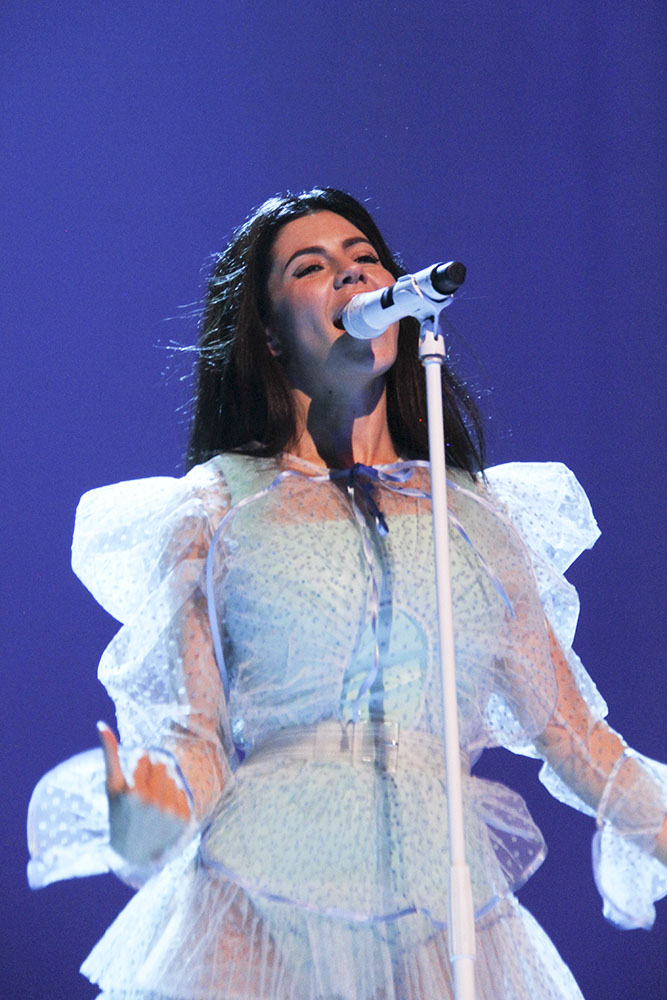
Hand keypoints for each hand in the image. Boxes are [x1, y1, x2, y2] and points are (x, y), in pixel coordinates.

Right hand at [97, 722, 190, 865]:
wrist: (134, 852)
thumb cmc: (119, 813)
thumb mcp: (112, 786)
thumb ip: (110, 754)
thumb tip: (102, 725)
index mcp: (133, 793)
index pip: (144, 756)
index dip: (138, 764)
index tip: (133, 778)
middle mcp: (153, 802)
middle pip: (162, 762)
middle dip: (153, 770)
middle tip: (144, 788)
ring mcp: (170, 810)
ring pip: (173, 775)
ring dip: (163, 782)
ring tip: (153, 800)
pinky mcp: (184, 817)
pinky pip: (182, 789)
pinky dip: (173, 794)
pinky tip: (163, 808)